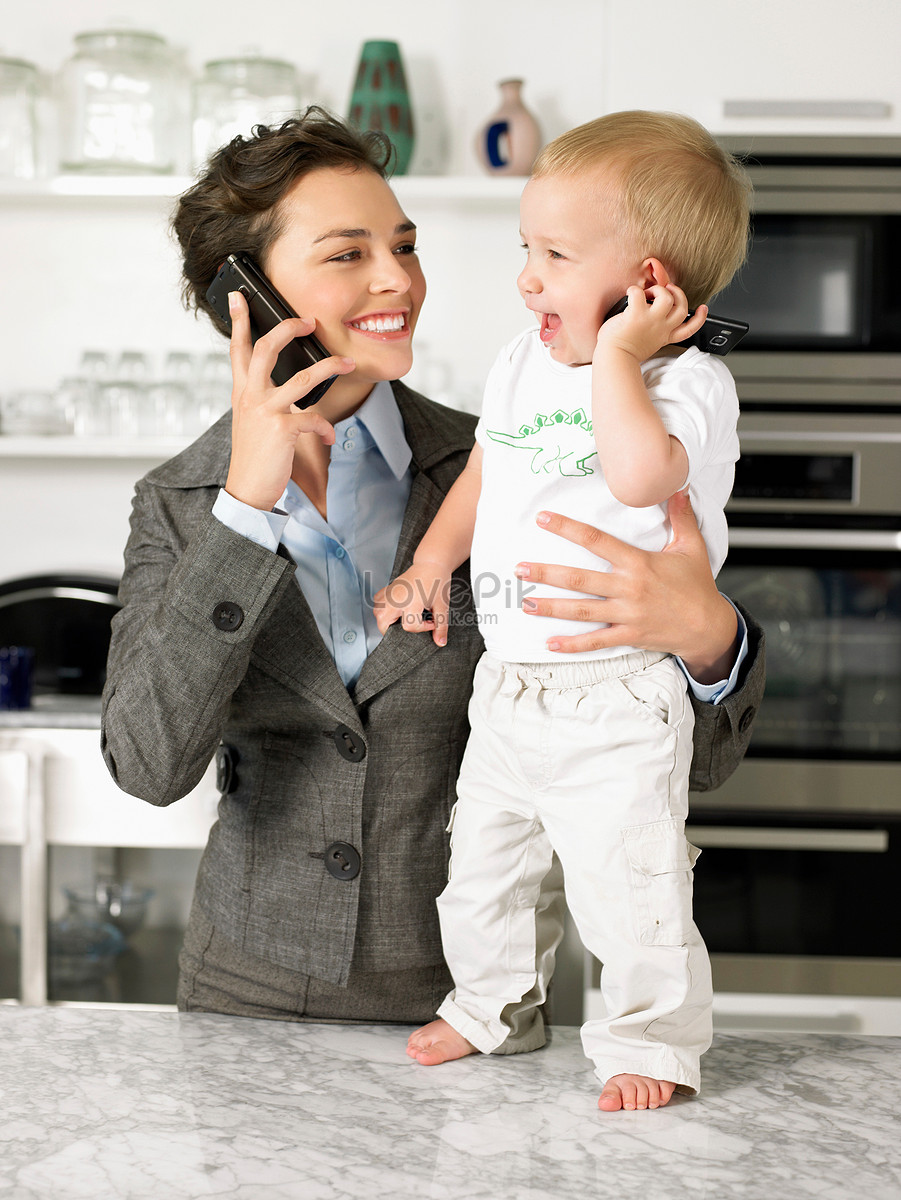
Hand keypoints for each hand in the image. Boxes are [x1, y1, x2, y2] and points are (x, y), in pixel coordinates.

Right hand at [224, 290, 355, 510]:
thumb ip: (263, 398)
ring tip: (348, 364)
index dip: (239, 321)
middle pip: (267, 348)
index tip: (238, 296)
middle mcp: (250, 396)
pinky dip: (325, 428)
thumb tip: (289, 386)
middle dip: (289, 328)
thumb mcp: (252, 420)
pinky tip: (328, 438)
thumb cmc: (255, 455)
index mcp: (242, 392)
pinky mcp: (281, 430)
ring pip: (302, 378)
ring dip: (330, 368)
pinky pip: (313, 418)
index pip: (238, 349)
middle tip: (309, 320)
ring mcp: (265, 411)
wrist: (247, 489)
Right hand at [373, 561, 451, 645]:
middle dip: (394, 631)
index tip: (430, 622)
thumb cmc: (437, 581)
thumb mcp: (442, 606)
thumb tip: (440, 642)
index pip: (409, 626)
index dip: (422, 629)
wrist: (431, 564)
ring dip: (385, 619)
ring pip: (377, 612)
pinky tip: (393, 608)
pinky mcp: (388, 588)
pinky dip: (381, 607)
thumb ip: (441, 626)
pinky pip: (377, 601)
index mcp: (411, 602)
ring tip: (399, 619)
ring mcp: (390, 593)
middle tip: (407, 627)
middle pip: (383, 623)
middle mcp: (397, 598)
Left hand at [517, 492, 738, 682]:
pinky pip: (596, 641)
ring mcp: (627, 614)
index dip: (568, 529)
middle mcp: (629, 589)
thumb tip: (678, 485)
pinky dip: (572, 644)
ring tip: (524, 603)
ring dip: (551, 607)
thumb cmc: (698, 586)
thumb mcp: (691, 547)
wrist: (709, 627)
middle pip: (579, 579)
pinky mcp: (629, 635)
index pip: (597, 541)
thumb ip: (681, 515)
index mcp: (639, 563)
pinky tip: (549, 643)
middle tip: (519, 569)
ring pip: (582, 610)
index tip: (544, 519)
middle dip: (546, 573)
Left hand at [596, 284, 707, 362]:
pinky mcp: (636, 315)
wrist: (613, 360)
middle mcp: (661, 328)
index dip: (700, 318)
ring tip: (647, 293)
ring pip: (667, 298)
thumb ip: (652, 330)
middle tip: (667, 289)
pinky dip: (634, 290)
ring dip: (658, 290)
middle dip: (678, 294)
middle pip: (682, 309)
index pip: (689, 329)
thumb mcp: (646, 343)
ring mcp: (650, 321)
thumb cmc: (622, 352)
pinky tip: (629, 295)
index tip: (703, 309)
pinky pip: (638, 293)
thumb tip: (649, 310)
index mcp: (664, 336)